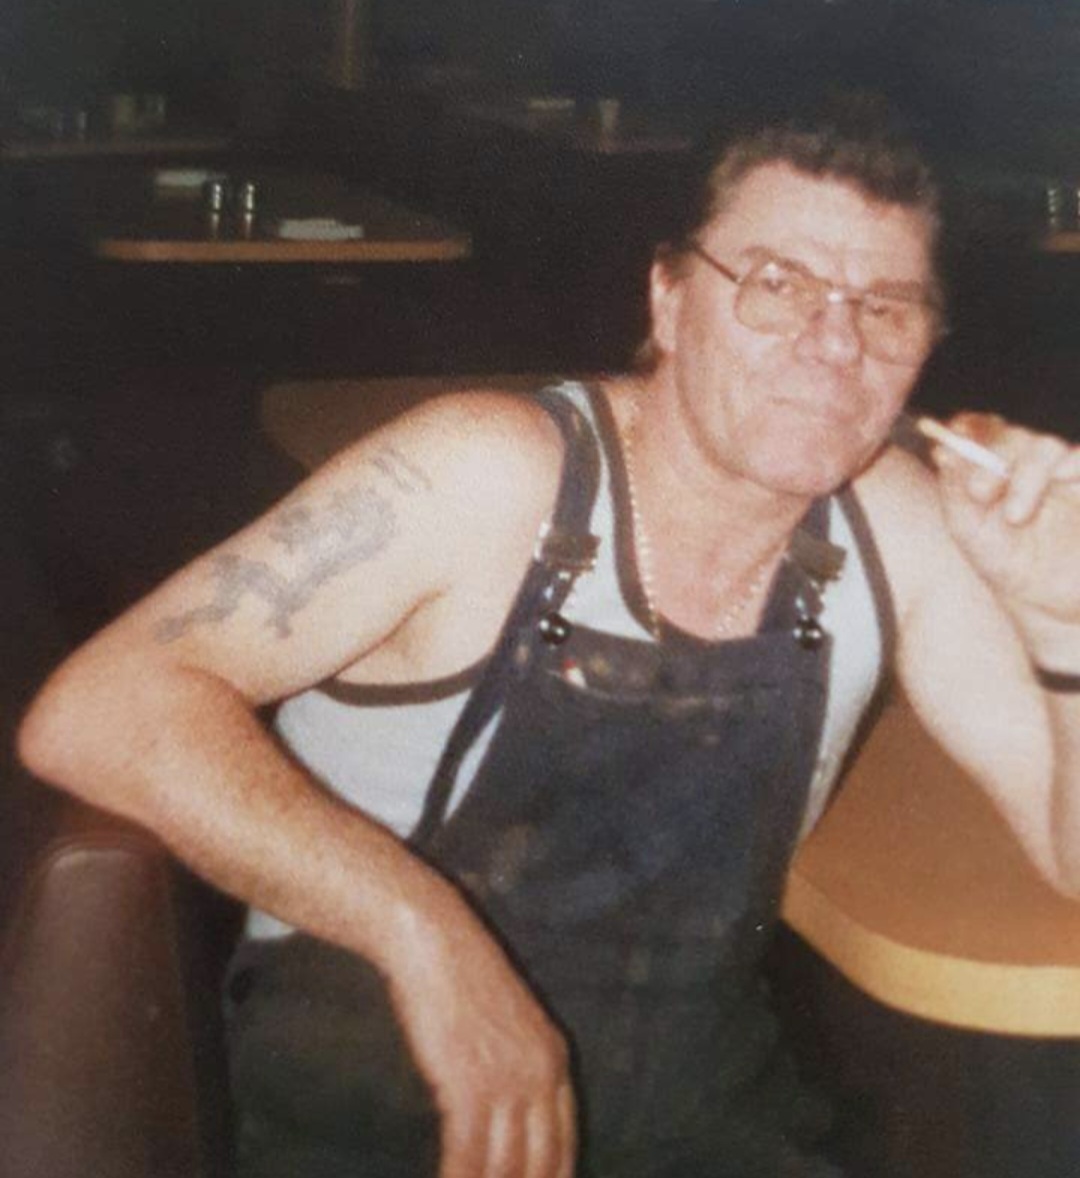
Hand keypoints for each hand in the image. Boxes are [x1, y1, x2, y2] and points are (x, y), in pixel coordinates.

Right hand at [387, 902, 576, 1177]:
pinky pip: (467, 1157)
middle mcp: (543, 1074)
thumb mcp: (507, 1022)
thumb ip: (515, 1065)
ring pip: (505, 1169)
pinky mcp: (471, 1085)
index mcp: (556, 1058)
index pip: (564, 1145)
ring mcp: (509, 1081)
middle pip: (542, 1166)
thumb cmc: (460, 976)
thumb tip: (505, 1115)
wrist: (436, 939)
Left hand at [932, 412, 1079, 656]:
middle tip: (978, 493)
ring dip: (1028, 472)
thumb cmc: (1011, 564)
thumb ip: (956, 495)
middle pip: (1013, 432)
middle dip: (993, 455)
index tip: (952, 439)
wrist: (1059, 601)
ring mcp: (1064, 469)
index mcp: (994, 466)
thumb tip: (944, 453)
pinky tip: (1066, 477)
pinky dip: (1074, 461)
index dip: (967, 429)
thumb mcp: (974, 535)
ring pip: (1047, 444)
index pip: (979, 429)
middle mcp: (1028, 461)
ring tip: (1015, 515)